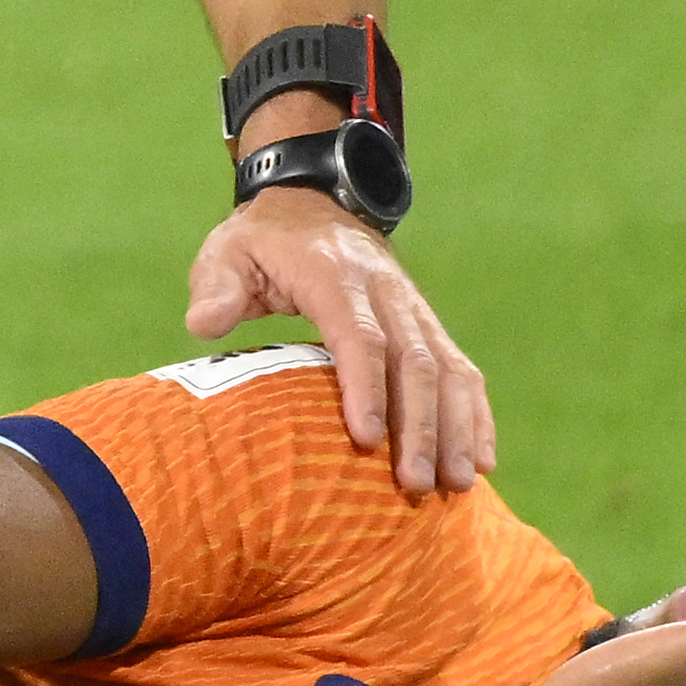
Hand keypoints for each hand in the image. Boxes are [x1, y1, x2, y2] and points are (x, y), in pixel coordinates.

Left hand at [181, 184, 492, 492]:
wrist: (314, 201)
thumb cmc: (263, 242)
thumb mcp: (228, 251)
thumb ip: (217, 286)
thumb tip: (204, 322)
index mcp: (336, 277)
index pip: (359, 335)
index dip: (365, 386)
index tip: (367, 438)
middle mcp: (387, 293)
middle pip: (414, 361)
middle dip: (420, 426)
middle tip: (414, 485)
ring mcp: (414, 310)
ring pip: (447, 369)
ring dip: (456, 428)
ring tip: (456, 484)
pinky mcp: (427, 326)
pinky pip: (462, 370)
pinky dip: (475, 415)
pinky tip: (481, 460)